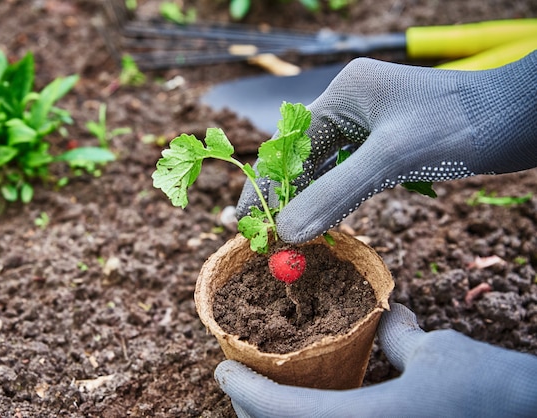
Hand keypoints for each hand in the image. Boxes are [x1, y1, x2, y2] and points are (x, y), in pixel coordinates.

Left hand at [215, 303, 536, 417]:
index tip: (222, 370)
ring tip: (266, 397)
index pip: (282, 413)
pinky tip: (319, 408)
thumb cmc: (493, 394)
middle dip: (253, 413)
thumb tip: (388, 319)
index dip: (245, 392)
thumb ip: (399, 338)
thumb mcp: (437, 354)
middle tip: (236, 383)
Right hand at [237, 52, 536, 243]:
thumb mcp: (392, 158)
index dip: (263, 185)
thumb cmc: (460, 124)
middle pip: (301, 157)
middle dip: (281, 197)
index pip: (288, 144)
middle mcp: (351, 106)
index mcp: (344, 93)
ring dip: (306, 202)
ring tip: (285, 238)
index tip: (242, 220)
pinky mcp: (386, 145)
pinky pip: (348, 175)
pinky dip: (334, 201)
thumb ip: (337, 193)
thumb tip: (288, 231)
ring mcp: (369, 126)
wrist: (521, 119)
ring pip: (324, 169)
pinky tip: (323, 224)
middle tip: (261, 235)